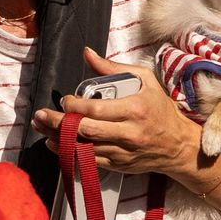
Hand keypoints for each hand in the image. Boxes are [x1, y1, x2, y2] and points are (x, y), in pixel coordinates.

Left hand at [35, 75, 205, 180]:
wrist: (178, 146)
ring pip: (83, 148)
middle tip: (42, 114)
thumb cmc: (161, 110)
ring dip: (58, 139)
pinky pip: (88, 161)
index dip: (75, 106)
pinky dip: (69, 153)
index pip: (97, 110)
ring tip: (42, 128)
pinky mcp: (118, 165)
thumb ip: (114, 68)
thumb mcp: (145, 81)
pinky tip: (56, 144)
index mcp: (135, 110)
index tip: (65, 100)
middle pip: (85, 130)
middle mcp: (129, 133)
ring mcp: (123, 152)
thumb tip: (88, 54)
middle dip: (58, 122)